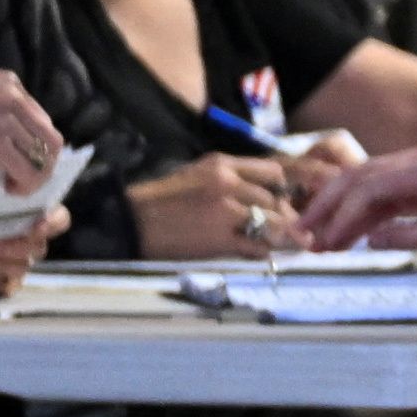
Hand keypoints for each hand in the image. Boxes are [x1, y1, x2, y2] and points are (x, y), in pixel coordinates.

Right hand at [0, 72, 61, 185]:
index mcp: (9, 84)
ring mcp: (7, 116)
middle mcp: (14, 94)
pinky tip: (10, 188)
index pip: (43, 121)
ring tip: (16, 187)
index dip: (39, 147)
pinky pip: (27, 169)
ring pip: (43, 156)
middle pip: (50, 138)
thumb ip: (5, 122)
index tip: (28, 164)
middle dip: (44, 164)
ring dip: (35, 178)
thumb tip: (31, 148)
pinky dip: (25, 184)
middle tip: (26, 181)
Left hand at [0, 206, 65, 297]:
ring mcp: (13, 264)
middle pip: (39, 247)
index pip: (57, 218)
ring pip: (23, 267)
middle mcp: (25, 241)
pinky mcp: (0, 283)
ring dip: (1, 264)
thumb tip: (11, 175)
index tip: (38, 224)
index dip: (54, 222)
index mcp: (24, 217)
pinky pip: (7, 285)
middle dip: (21, 247)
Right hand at [127, 156, 307, 261]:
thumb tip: (269, 194)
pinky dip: (261, 252)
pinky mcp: (219, 238)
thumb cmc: (163, 200)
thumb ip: (233, 180)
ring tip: (278, 242)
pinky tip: (255, 252)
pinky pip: (257, 246)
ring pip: (274, 223)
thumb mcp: (198, 176)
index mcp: (222, 164)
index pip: (274, 172)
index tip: (288, 199)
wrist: (128, 222)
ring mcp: (225, 210)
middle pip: (277, 200)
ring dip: (279, 235)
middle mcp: (227, 182)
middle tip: (285, 228)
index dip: (286, 188)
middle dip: (284, 216)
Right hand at [308, 144, 416, 251]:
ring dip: (338, 215)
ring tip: (319, 244)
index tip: (326, 240)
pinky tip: (346, 238)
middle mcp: (405, 166)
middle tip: (302, 237)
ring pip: (360, 190)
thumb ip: (415, 234)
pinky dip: (358, 217)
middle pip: (352, 182)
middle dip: (324, 209)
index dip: (343, 216)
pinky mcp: (411, 184)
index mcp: (416, 170)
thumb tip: (372, 242)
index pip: (367, 190)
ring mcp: (406, 173)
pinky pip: (377, 199)